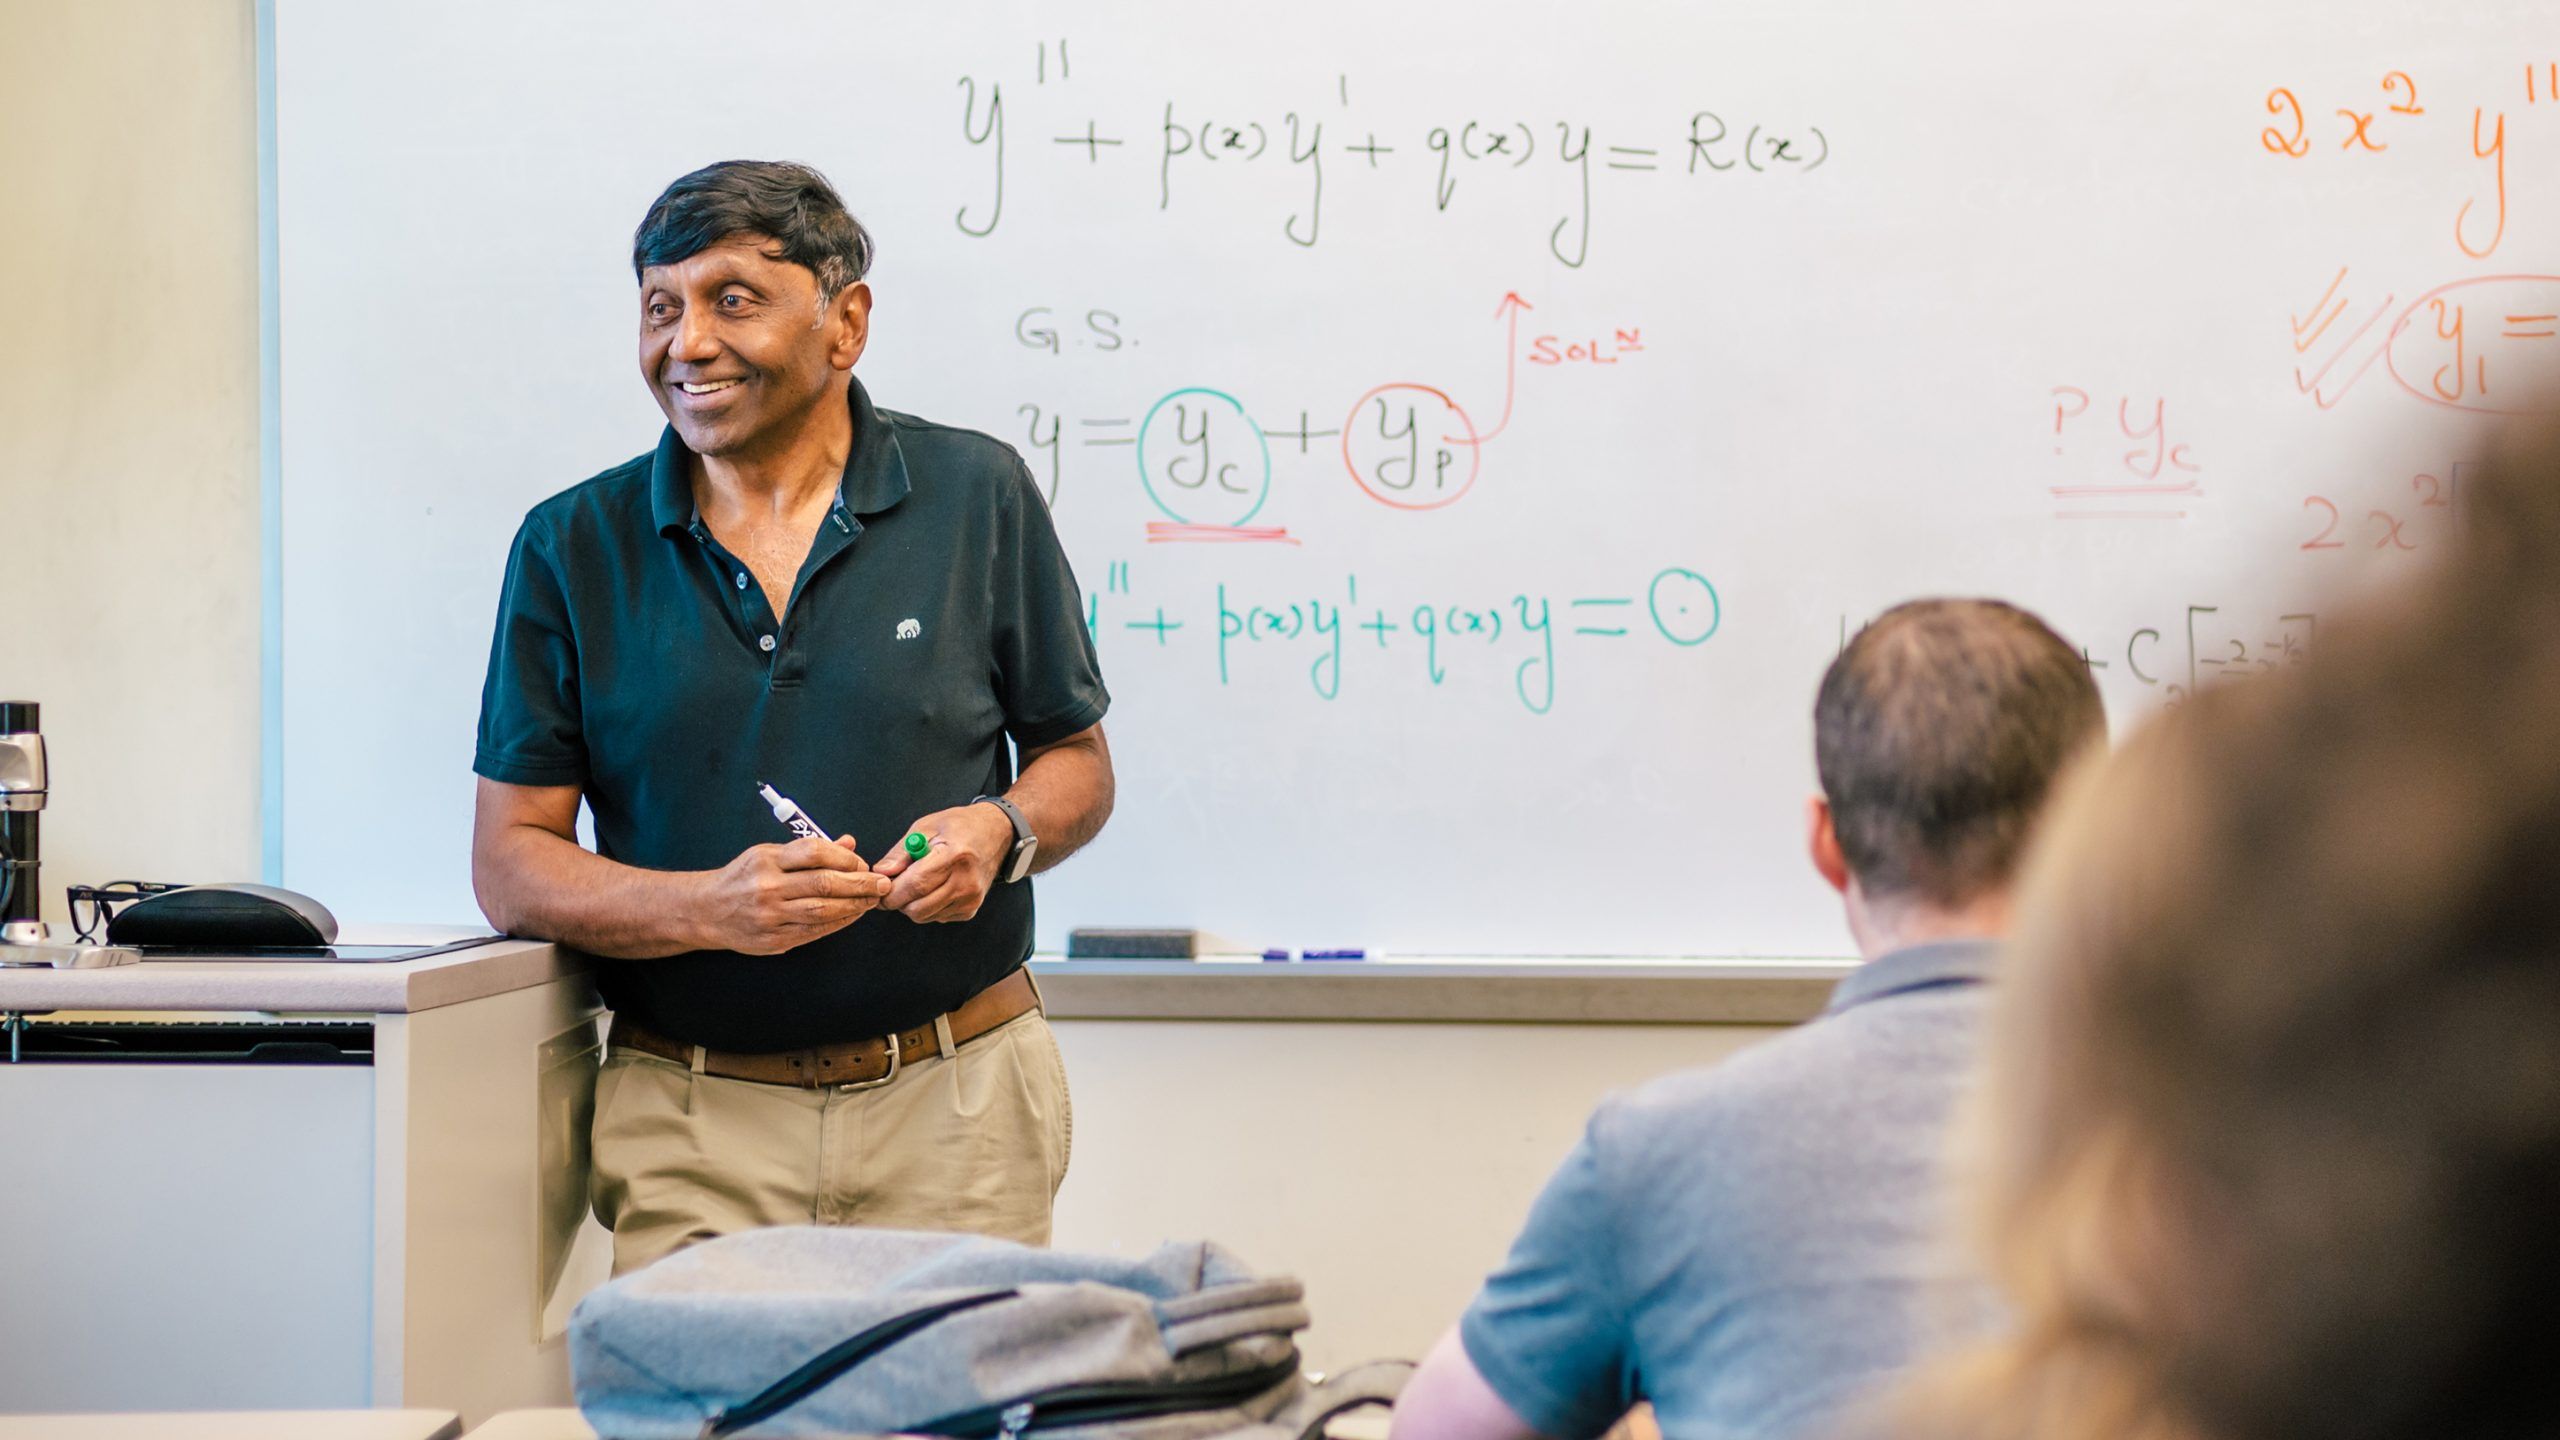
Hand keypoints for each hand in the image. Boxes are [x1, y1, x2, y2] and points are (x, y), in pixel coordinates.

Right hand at [693, 835, 891, 954]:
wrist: (706, 910)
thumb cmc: (743, 877)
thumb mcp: (768, 854)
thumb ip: (808, 850)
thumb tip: (848, 843)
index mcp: (766, 860)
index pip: (813, 852)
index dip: (844, 857)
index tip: (862, 863)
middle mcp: (767, 887)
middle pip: (823, 883)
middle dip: (860, 883)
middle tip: (881, 883)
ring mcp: (770, 916)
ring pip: (822, 911)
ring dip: (854, 905)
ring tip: (872, 899)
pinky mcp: (774, 940)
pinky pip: (814, 931)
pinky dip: (839, 923)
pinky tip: (853, 915)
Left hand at [874, 803, 1015, 923]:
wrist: (996, 834)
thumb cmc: (959, 826)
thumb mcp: (927, 827)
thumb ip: (900, 852)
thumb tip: (881, 873)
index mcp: (955, 856)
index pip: (916, 885)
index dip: (892, 892)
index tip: (880, 889)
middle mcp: (966, 881)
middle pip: (918, 908)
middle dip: (898, 901)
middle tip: (895, 885)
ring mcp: (971, 898)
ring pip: (925, 916)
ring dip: (913, 904)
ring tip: (918, 881)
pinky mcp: (971, 909)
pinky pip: (937, 917)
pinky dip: (928, 907)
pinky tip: (935, 887)